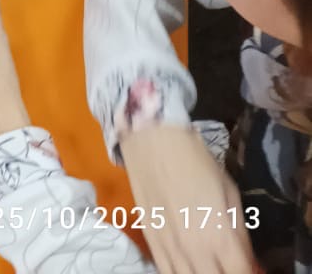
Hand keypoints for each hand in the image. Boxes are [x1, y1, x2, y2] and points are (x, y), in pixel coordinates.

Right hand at [120, 125, 253, 273]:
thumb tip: (247, 257)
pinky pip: (167, 273)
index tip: (248, 264)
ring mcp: (171, 250)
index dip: (249, 271)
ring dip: (204, 273)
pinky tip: (189, 264)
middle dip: (226, 272)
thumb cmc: (195, 160)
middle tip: (228, 262)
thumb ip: (239, 231)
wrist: (152, 140)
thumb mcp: (229, 191)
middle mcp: (196, 251)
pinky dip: (181, 273)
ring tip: (209, 262)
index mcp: (220, 237)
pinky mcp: (151, 243)